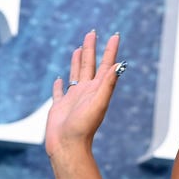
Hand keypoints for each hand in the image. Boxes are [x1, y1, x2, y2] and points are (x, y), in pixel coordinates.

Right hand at [45, 30, 123, 157]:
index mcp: (97, 89)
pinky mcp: (60, 106)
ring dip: (77, 61)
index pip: (106, 65)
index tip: (115, 35)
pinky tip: (59, 79)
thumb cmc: (83, 128)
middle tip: (92, 33)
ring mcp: (73, 99)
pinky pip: (59, 92)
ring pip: (76, 74)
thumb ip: (107, 85)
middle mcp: (86, 92)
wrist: (68, 146)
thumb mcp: (98, 104)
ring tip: (78, 49)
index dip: (110, 50)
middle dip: (91, 49)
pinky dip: (59, 84)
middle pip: (89, 65)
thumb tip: (119, 66)